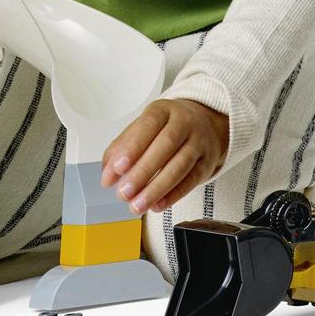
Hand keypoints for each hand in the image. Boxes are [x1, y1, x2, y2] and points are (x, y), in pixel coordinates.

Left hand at [102, 99, 230, 215]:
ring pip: (179, 167)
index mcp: (162, 110)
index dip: (133, 147)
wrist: (204, 124)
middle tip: (124, 192)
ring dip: (156, 189)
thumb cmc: (165, 128)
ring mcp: (199, 143)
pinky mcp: (207, 164)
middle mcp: (184, 123)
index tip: (118, 168)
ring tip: (137, 205)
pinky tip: (157, 205)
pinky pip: (191, 181)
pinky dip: (173, 196)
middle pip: (165, 147)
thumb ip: (120, 149)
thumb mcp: (142, 128)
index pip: (147, 126)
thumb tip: (107, 176)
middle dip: (142, 173)